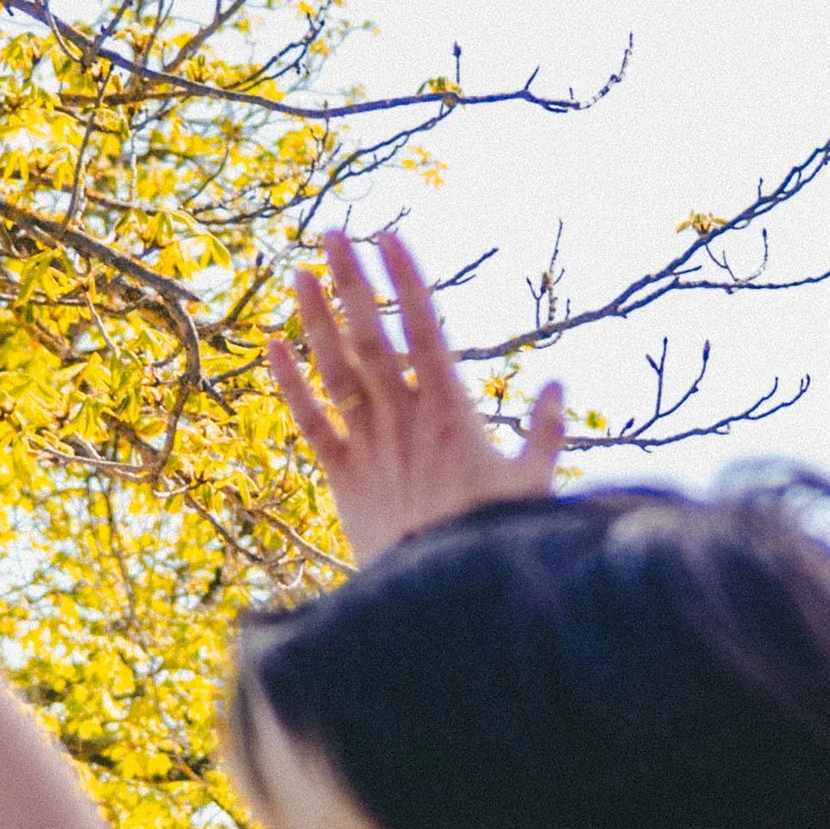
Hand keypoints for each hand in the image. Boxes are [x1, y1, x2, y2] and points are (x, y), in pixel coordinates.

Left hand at [268, 228, 564, 563]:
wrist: (441, 594)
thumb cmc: (492, 539)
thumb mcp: (534, 484)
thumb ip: (545, 432)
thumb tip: (556, 386)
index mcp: (452, 410)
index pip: (426, 329)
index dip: (408, 280)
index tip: (391, 237)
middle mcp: (404, 417)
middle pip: (373, 335)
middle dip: (353, 281)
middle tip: (334, 233)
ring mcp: (368, 443)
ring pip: (336, 368)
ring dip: (317, 318)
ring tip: (300, 271)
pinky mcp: (341, 476)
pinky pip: (308, 420)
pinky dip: (289, 382)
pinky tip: (273, 344)